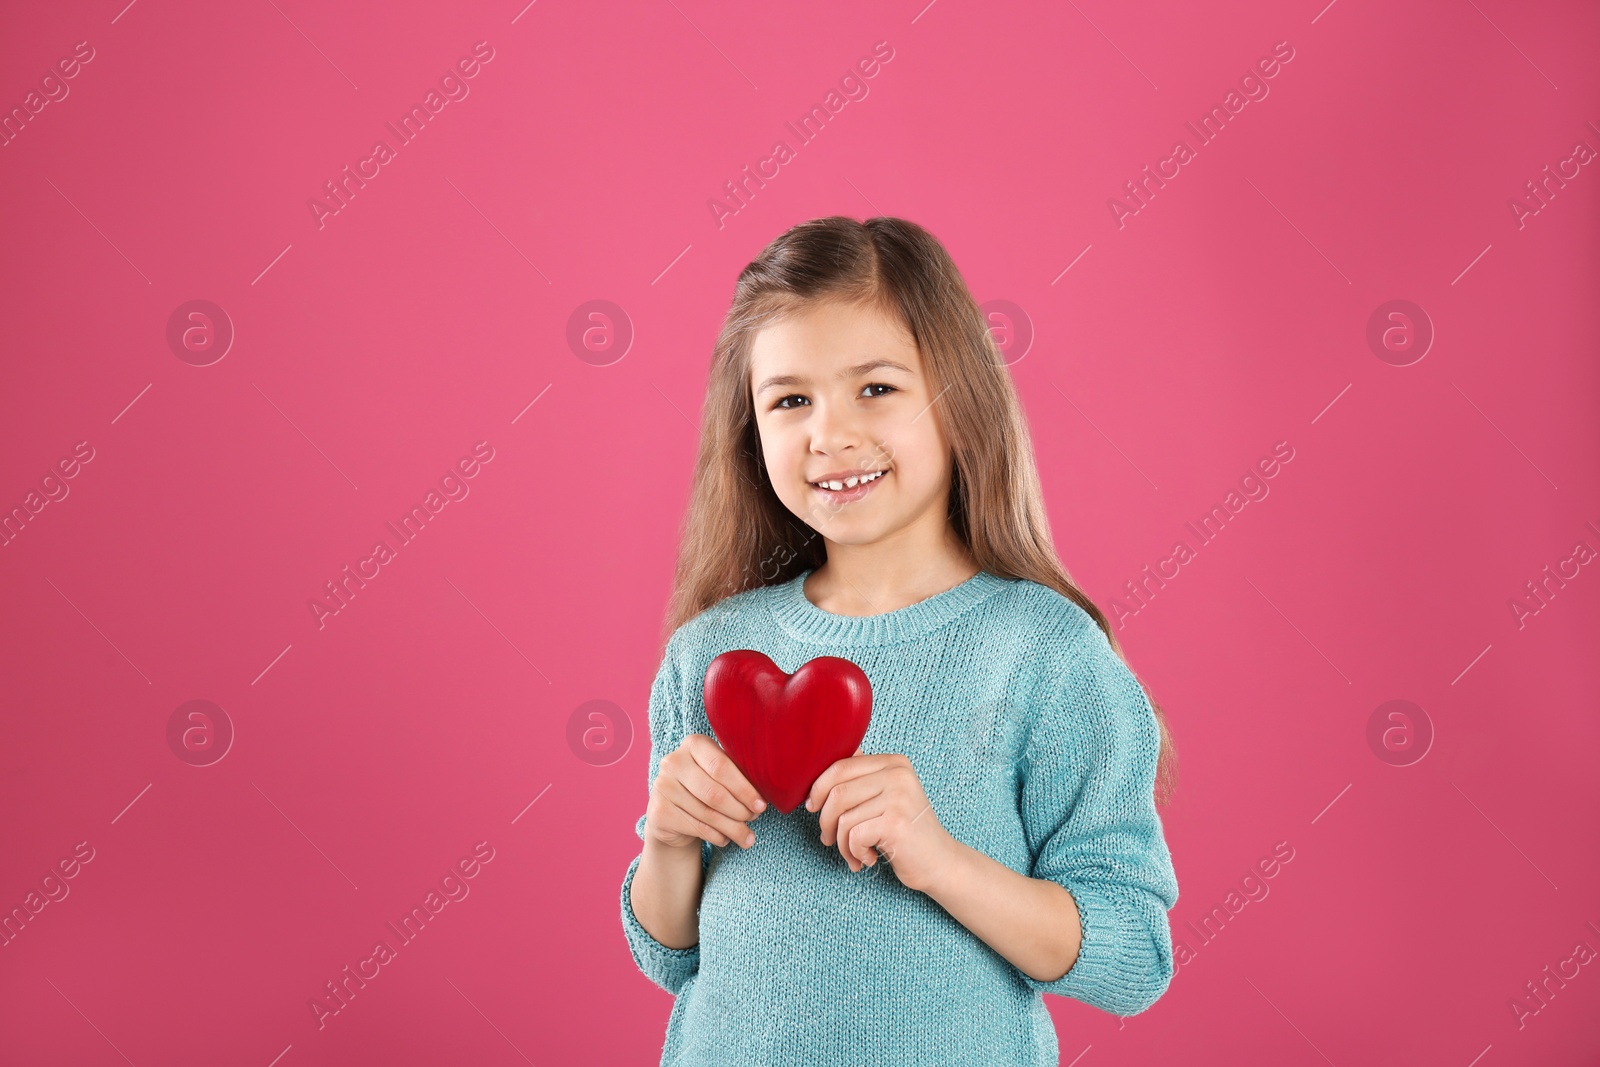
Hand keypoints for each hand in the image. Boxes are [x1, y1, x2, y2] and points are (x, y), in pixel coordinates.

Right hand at [645, 733, 766, 851]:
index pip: (722, 766)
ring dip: (733, 828)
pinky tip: (725, 838)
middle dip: (740, 810)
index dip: (744, 788)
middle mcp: (673, 762)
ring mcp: (662, 787)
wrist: (673, 812)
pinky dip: (717, 836)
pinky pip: (697, 828)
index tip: (761, 804)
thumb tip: (771, 789)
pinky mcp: (658, 812)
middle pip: (715, 792)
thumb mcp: (721, 774)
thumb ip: (739, 773)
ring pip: (708, 814)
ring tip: (748, 837)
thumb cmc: (707, 787)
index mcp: (693, 744)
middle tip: (755, 818)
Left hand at [805, 746, 955, 891]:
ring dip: (841, 843)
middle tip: (827, 838)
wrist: (939, 863)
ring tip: (854, 854)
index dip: (818, 788)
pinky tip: (869, 858)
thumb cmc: (904, 832)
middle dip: (824, 819)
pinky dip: (854, 852)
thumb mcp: (885, 797)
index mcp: (893, 762)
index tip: (813, 808)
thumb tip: (819, 764)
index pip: (840, 766)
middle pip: (837, 791)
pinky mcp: (896, 822)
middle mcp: (898, 774)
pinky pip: (853, 836)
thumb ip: (861, 778)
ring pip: (843, 818)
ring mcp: (899, 797)